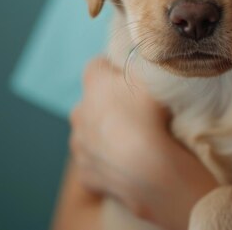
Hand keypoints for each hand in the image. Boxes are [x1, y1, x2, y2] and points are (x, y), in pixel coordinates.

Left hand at [70, 57, 217, 229]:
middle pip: (92, 103)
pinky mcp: (85, 174)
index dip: (114, 69)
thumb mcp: (153, 76)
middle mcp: (78, 112)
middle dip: (108, 105)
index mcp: (93, 85)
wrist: (146, 166)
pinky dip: (109, 164)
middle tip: (136, 113)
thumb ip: (142, 63)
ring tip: (133, 143)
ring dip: (106, 136)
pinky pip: (96, 165)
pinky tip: (129, 165)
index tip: (131, 77)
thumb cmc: (151, 114)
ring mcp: (79, 146)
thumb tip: (138, 56)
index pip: (97, 66)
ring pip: (90, 135)